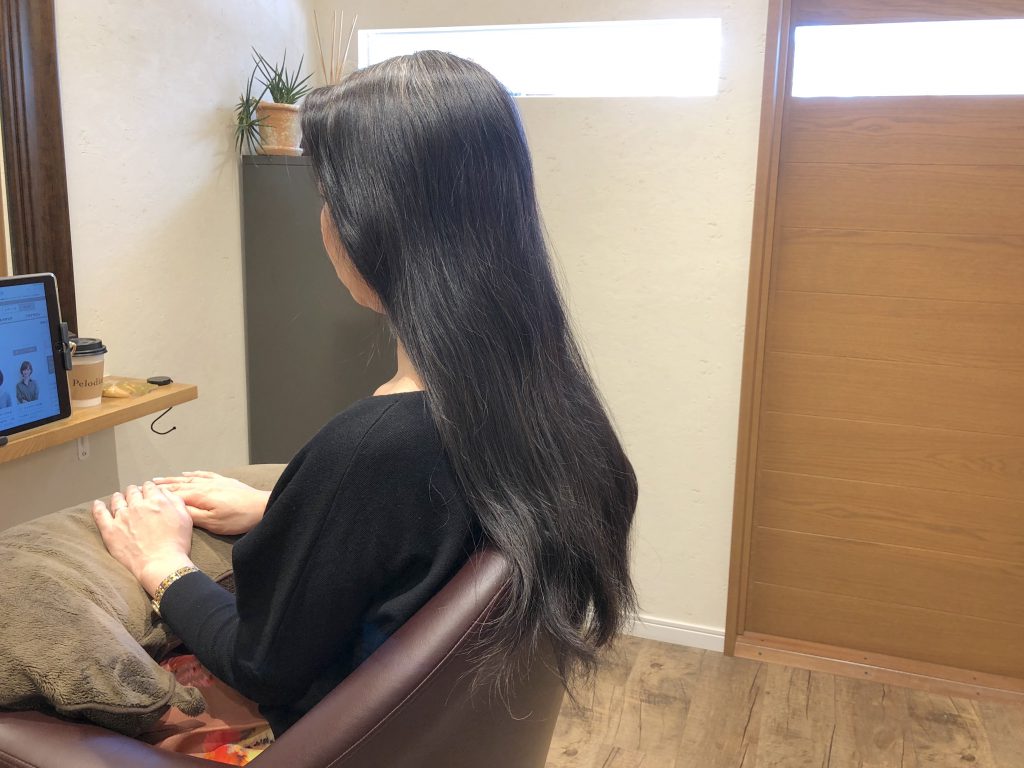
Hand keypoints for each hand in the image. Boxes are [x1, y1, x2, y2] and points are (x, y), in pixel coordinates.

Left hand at [93, 482, 193, 595]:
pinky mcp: (110, 530)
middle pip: (133, 491)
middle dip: (134, 492)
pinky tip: (98, 504)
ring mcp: (122, 517)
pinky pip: (100, 514)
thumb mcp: (185, 518)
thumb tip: (165, 492)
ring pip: (117, 500)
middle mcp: (138, 505)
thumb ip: (175, 501)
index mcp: (157, 500)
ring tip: (119, 498)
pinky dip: (98, 507)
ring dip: (119, 497)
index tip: (149, 492)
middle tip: (135, 497)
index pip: (149, 487)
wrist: (162, 564)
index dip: (149, 489)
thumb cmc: (177, 543)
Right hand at [152, 471, 269, 535]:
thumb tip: (173, 509)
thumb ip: (192, 515)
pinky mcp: (224, 481)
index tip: (145, 494)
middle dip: (163, 485)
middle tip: (148, 484)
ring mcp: (215, 481)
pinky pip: (204, 474)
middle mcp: (205, 485)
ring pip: (189, 478)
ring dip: (174, 478)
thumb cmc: (238, 518)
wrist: (262, 507)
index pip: (174, 495)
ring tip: (161, 478)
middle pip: (179, 484)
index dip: (159, 495)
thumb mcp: (212, 522)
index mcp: (200, 495)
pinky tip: (188, 473)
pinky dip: (194, 473)